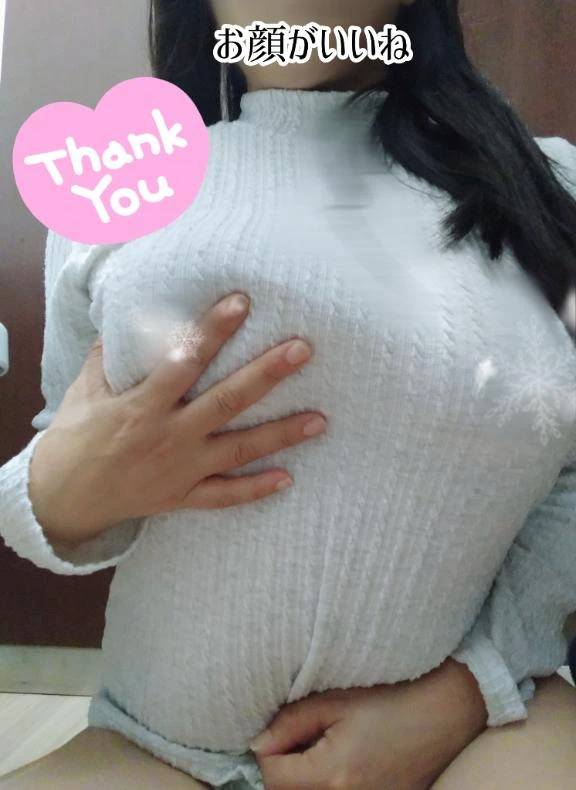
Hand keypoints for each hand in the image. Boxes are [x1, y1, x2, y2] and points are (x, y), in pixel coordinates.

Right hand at [29, 291, 326, 545]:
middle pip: (226, 402)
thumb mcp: (84, 389)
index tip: (242, 302)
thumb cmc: (75, 437)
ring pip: (238, 450)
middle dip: (266, 375)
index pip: (183, 362)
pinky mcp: (183, 496)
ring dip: (280, 435)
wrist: (64, 498)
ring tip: (320, 419)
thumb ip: (111, 354)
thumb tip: (131, 313)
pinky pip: (225, 497)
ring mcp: (181, 470)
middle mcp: (169, 436)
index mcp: (142, 405)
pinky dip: (255, 490)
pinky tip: (288, 479)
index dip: (213, 331)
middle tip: (302, 350)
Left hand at [250, 658, 487, 789]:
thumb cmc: (393, 694)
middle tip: (295, 734)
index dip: (266, 750)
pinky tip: (341, 756)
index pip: (271, 777)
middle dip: (283, 767)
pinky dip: (329, 782)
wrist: (449, 708)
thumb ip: (290, 723)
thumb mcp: (336, 698)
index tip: (276, 728)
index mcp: (333, 776)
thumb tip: (259, 743)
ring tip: (320, 744)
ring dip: (305, 777)